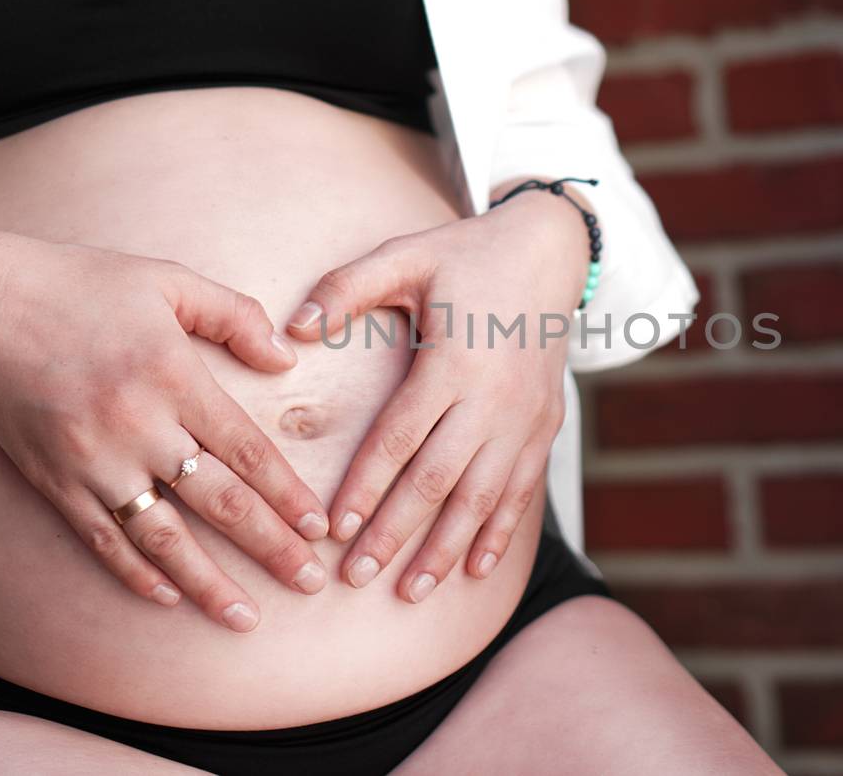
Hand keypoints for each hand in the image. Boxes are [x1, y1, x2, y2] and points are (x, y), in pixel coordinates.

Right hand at [0, 227, 330, 631]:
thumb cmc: (81, 285)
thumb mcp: (167, 280)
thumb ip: (233, 314)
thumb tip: (284, 362)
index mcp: (175, 375)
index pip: (247, 449)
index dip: (287, 494)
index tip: (320, 529)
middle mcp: (139, 425)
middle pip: (218, 500)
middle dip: (270, 547)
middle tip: (309, 584)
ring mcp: (94, 459)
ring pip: (163, 536)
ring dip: (208, 583)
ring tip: (245, 619)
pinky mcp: (54, 480)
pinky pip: (102, 538)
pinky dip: (135, 572)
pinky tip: (169, 598)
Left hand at [285, 184, 590, 602]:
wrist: (550, 252)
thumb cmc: (464, 256)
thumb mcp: (404, 256)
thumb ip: (346, 288)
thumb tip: (293, 330)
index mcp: (453, 360)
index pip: (400, 437)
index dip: (366, 486)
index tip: (334, 528)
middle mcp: (494, 397)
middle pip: (439, 479)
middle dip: (397, 533)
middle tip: (357, 576)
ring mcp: (525, 417)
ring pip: (483, 497)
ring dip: (446, 547)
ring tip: (412, 590)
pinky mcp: (546, 426)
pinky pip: (522, 491)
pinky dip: (499, 534)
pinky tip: (473, 568)